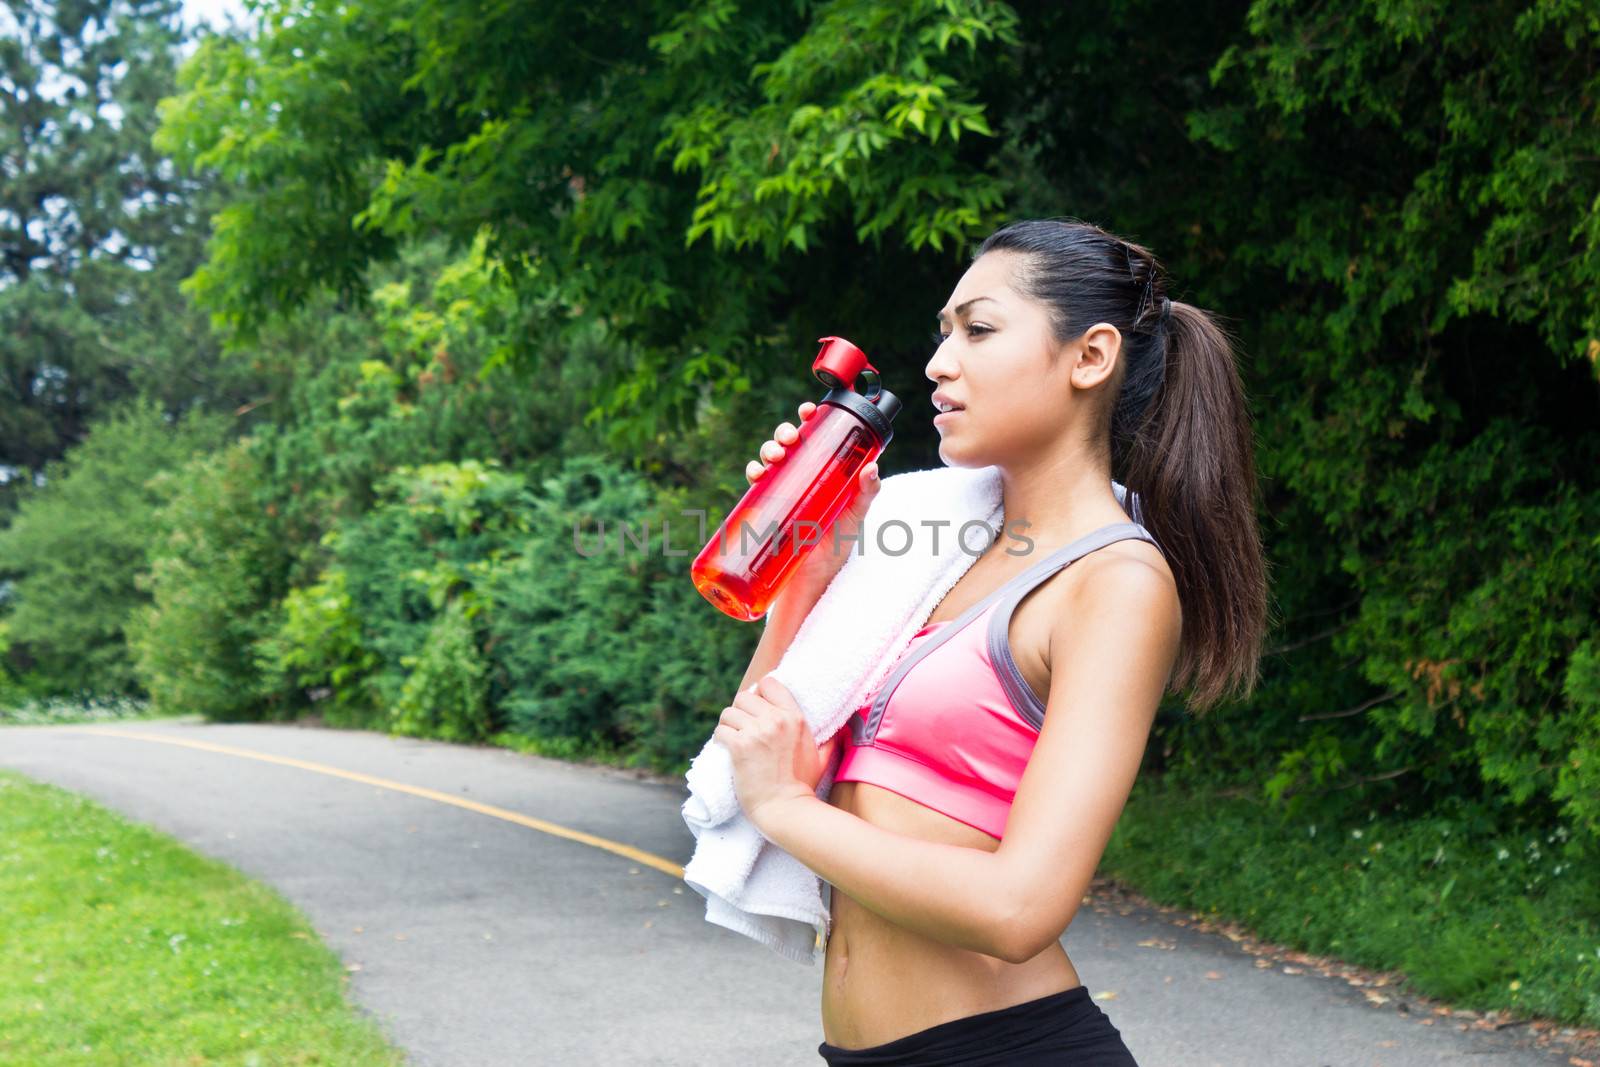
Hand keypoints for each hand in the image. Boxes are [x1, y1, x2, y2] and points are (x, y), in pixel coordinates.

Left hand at [714, 674, 842, 829]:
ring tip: (733, 740)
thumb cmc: (802, 786)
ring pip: (728, 713)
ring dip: (728, 726)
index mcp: (794, 717)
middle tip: (742, 729)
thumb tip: (841, 732)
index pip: (769, 683)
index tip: (756, 710)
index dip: (758, 694)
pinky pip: (720, 731)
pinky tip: (727, 751)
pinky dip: (720, 741)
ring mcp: (757, 732)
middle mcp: (776, 720)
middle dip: (740, 712)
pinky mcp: (739, 746)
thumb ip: (828, 741)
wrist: (786, 809)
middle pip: (744, 697)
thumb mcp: (822, 758)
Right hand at [746, 401, 881, 610]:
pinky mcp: (766, 508)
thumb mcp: (854, 517)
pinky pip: (755, 484)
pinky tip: (757, 474)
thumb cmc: (835, 549)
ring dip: (768, 449)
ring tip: (775, 456)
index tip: (809, 410)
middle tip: (790, 437)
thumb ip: (865, 494)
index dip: (809, 419)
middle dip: (784, 432)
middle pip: (789, 443)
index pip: (815, 437)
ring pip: (770, 458)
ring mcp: (782, 491)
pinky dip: (753, 473)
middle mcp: (801, 477)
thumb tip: (873, 468)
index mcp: (823, 472)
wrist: (811, 583)